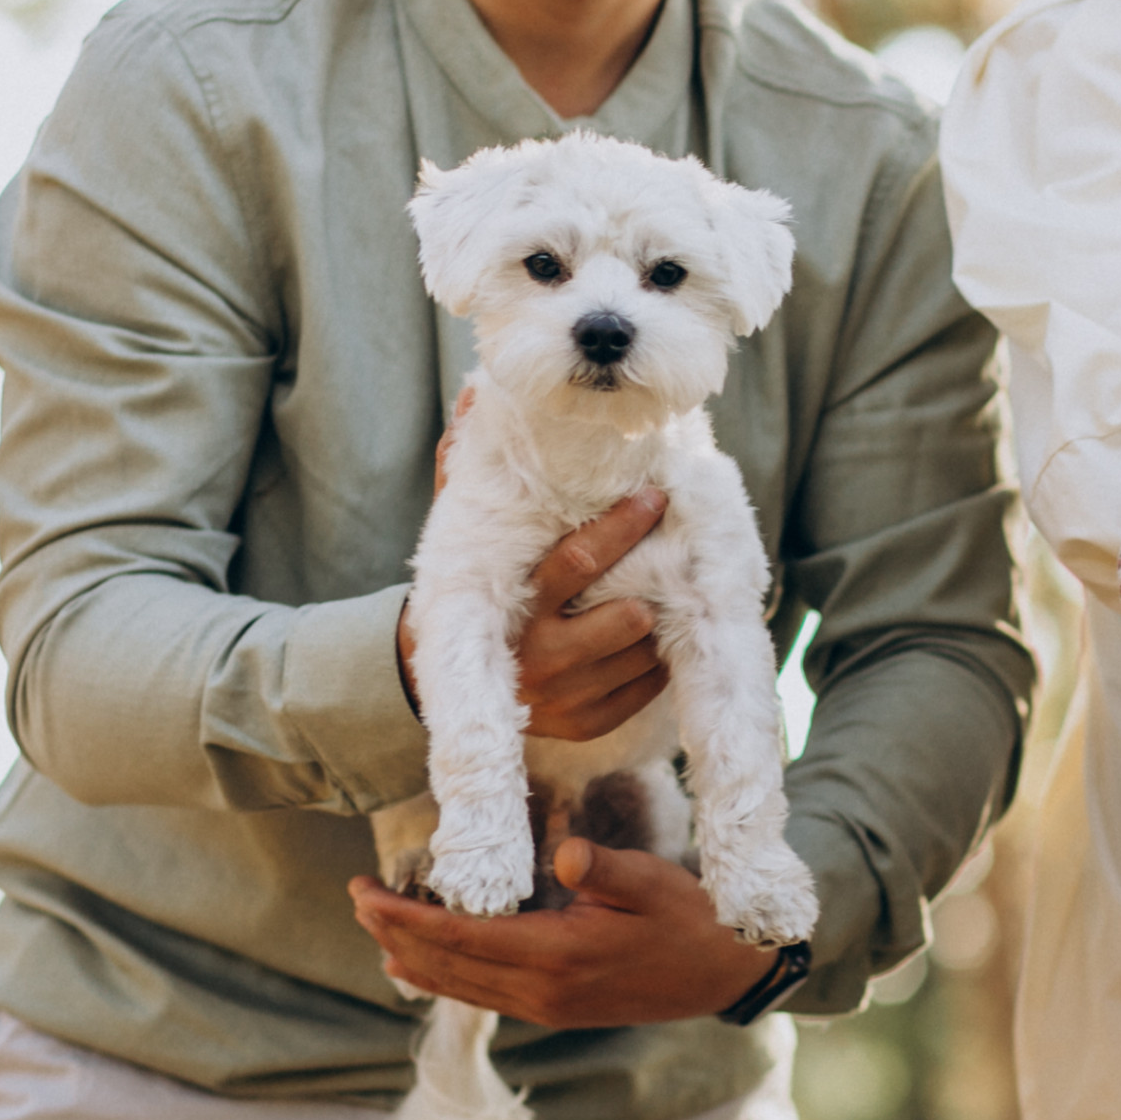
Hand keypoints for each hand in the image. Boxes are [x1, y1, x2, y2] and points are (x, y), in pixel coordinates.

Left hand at [349, 836, 779, 1027]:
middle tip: (356, 899)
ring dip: (412, 958)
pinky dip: (443, 978)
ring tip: (375, 929)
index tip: (365, 894)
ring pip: (459, 987)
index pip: (461, 938)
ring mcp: (546, 1006)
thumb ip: (603, 869)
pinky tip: (422, 968)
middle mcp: (541, 991)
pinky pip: (481, 996)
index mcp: (558, 956)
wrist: (723, 975)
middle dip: (394, 935)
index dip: (405, 918)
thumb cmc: (690, 919)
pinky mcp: (554, 1009)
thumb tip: (560, 854)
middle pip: (447, 967)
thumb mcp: (652, 881)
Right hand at [398, 417, 672, 739]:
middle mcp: (540, 657)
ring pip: (640, 656)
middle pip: (620, 618)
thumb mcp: (463, 535)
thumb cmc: (468, 589)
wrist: (437, 683)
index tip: (656, 496)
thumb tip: (474, 393)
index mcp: (516, 606)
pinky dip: (657, 664)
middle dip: (655, 582)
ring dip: (662, 623)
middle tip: (683, 546)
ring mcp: (565, 698)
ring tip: (673, 591)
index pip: (577, 564)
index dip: (622, 529)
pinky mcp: (584, 725)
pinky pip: (642, 692)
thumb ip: (468, 471)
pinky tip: (660, 638)